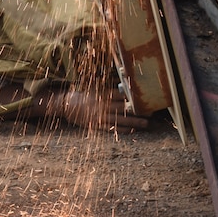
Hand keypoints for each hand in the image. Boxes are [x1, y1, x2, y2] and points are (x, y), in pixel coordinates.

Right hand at [36, 88, 150, 130]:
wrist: (66, 105)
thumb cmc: (84, 95)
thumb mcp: (96, 88)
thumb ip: (110, 88)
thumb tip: (125, 86)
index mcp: (102, 94)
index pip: (121, 96)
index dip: (134, 98)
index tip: (145, 99)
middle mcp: (102, 105)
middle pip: (123, 109)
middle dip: (138, 112)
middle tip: (150, 113)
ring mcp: (99, 116)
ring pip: (120, 120)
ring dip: (134, 122)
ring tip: (145, 124)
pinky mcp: (96, 125)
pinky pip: (111, 128)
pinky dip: (122, 130)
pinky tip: (131, 130)